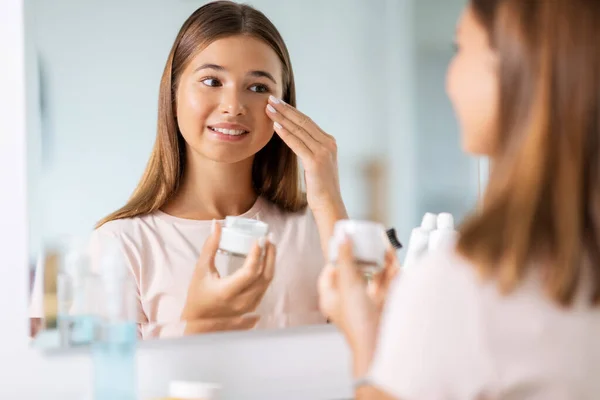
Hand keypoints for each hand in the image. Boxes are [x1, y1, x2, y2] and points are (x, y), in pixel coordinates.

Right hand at [181, 221, 275, 327]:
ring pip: (267, 282)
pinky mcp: (252, 307)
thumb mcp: (201, 269)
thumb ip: (210, 246)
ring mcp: (249, 306)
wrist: (199, 322)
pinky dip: (267, 271)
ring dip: (271, 262)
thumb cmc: (197, 295)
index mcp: (227, 292)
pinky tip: (267, 259)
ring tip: (270, 245)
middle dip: (269, 255)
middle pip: (264, 276)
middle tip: (269, 237)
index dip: (257, 254)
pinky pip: (265, 287)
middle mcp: (241, 301)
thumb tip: (217, 224)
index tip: (260, 239)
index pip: (249, 272)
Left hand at [266, 95, 345, 215]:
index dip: (292, 111)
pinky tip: (276, 126)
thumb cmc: (321, 186)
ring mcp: (323, 152)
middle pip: (303, 121)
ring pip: (299, 130)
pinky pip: (297, 144)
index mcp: (328, 142)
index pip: (307, 122)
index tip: (278, 103)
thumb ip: (310, 149)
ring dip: (282, 118)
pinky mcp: (316, 161)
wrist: (329, 203)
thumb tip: (296, 139)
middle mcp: (328, 143)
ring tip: (269, 108)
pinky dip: (286, 134)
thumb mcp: (316, 163)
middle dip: (285, 109)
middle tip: (271, 99)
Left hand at [318, 239, 398, 376]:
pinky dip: (390, 269)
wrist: (379, 342)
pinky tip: (392, 257)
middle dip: (362, 256)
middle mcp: (348, 300)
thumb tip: (343, 239)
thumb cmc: (357, 321)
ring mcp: (367, 302)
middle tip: (365, 242)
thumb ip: (345, 259)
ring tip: (382, 245)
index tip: (343, 244)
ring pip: (372, 276)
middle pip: (353, 273)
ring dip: (378, 260)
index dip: (335, 258)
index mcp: (332, 298)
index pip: (328, 274)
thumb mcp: (347, 283)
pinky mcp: (384, 304)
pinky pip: (387, 282)